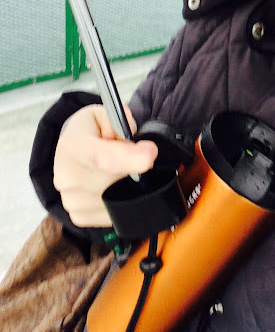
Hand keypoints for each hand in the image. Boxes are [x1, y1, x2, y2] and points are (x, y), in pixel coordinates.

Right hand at [53, 104, 157, 226]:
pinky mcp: (80, 217)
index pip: (100, 157)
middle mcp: (66, 176)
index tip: (150, 153)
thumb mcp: (105, 114)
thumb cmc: (92, 132)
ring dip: (128, 183)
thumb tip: (132, 141)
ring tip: (118, 168)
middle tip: (136, 155)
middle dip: (133, 169)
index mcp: (71, 145)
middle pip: (114, 181)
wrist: (71, 152)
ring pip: (118, 198)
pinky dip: (122, 198)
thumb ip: (121, 120)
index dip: (128, 158)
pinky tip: (114, 184)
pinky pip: (115, 212)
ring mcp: (71, 200)